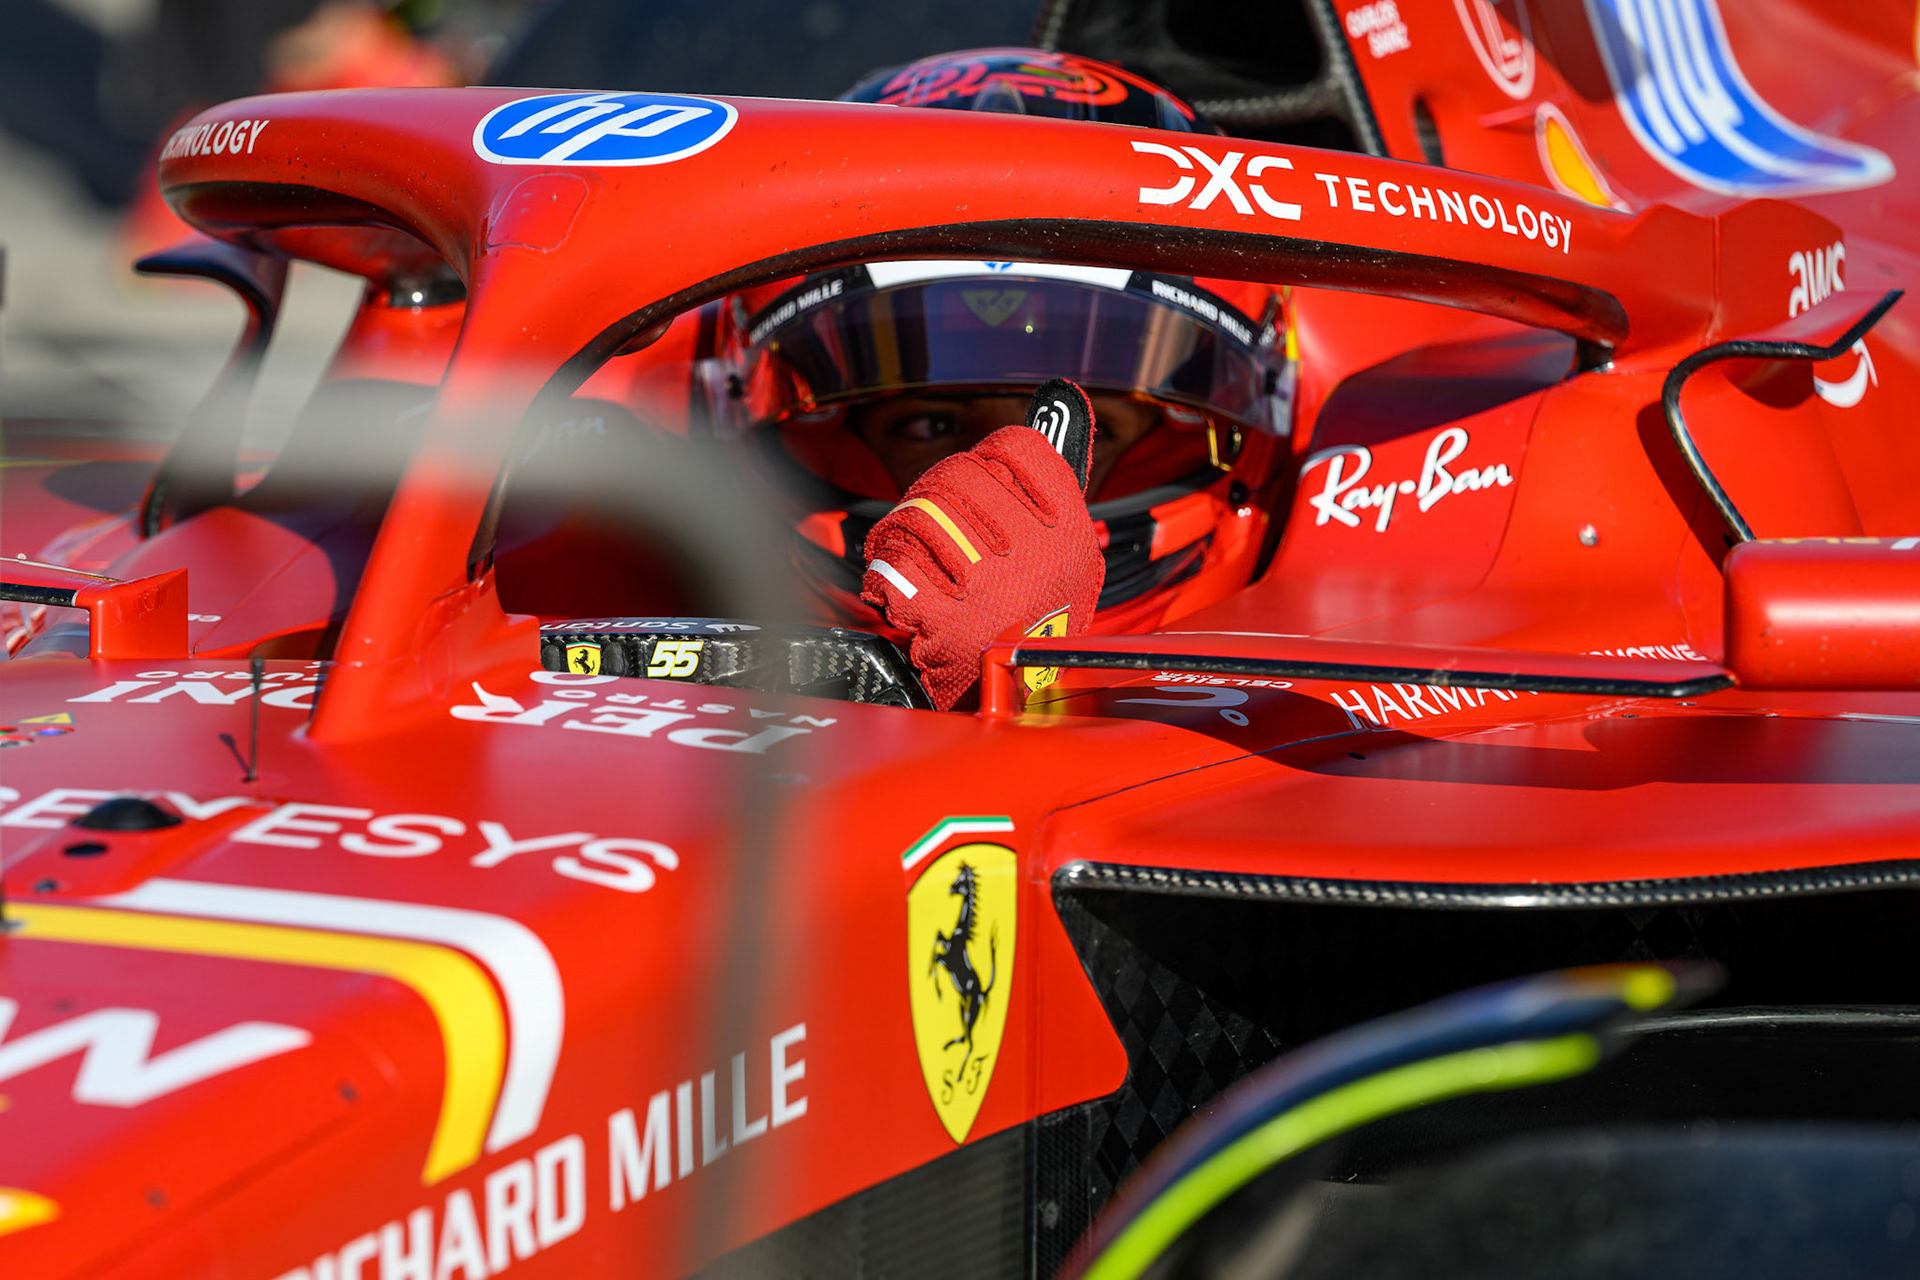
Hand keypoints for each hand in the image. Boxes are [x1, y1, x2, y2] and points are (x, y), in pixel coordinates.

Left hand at [862, 380, 1104, 708]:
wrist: (1011, 712)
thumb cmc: (1032, 630)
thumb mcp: (1067, 558)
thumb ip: (1057, 484)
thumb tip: (1063, 394)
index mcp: (1072, 534)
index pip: (1019, 447)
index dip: (985, 457)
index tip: (978, 479)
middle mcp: (1040, 556)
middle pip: (959, 474)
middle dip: (930, 496)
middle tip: (928, 527)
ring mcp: (994, 588)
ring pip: (921, 514)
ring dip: (901, 534)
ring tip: (909, 557)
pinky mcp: (948, 621)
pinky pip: (894, 563)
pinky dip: (885, 577)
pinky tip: (899, 594)